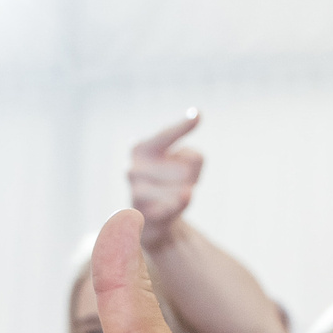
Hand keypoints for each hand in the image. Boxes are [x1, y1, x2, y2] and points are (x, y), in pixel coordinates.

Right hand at [126, 111, 202, 248]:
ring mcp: (136, 191)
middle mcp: (134, 167)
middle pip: (187, 168)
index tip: (198, 115)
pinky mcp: (143, 212)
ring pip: (183, 188)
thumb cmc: (171, 180)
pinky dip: (180, 204)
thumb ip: (194, 160)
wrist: (151, 217)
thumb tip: (185, 191)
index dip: (183, 126)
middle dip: (192, 177)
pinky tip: (180, 200)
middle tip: (179, 184)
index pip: (167, 135)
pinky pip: (173, 205)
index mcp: (142, 148)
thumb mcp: (187, 163)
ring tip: (173, 196)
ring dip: (187, 193)